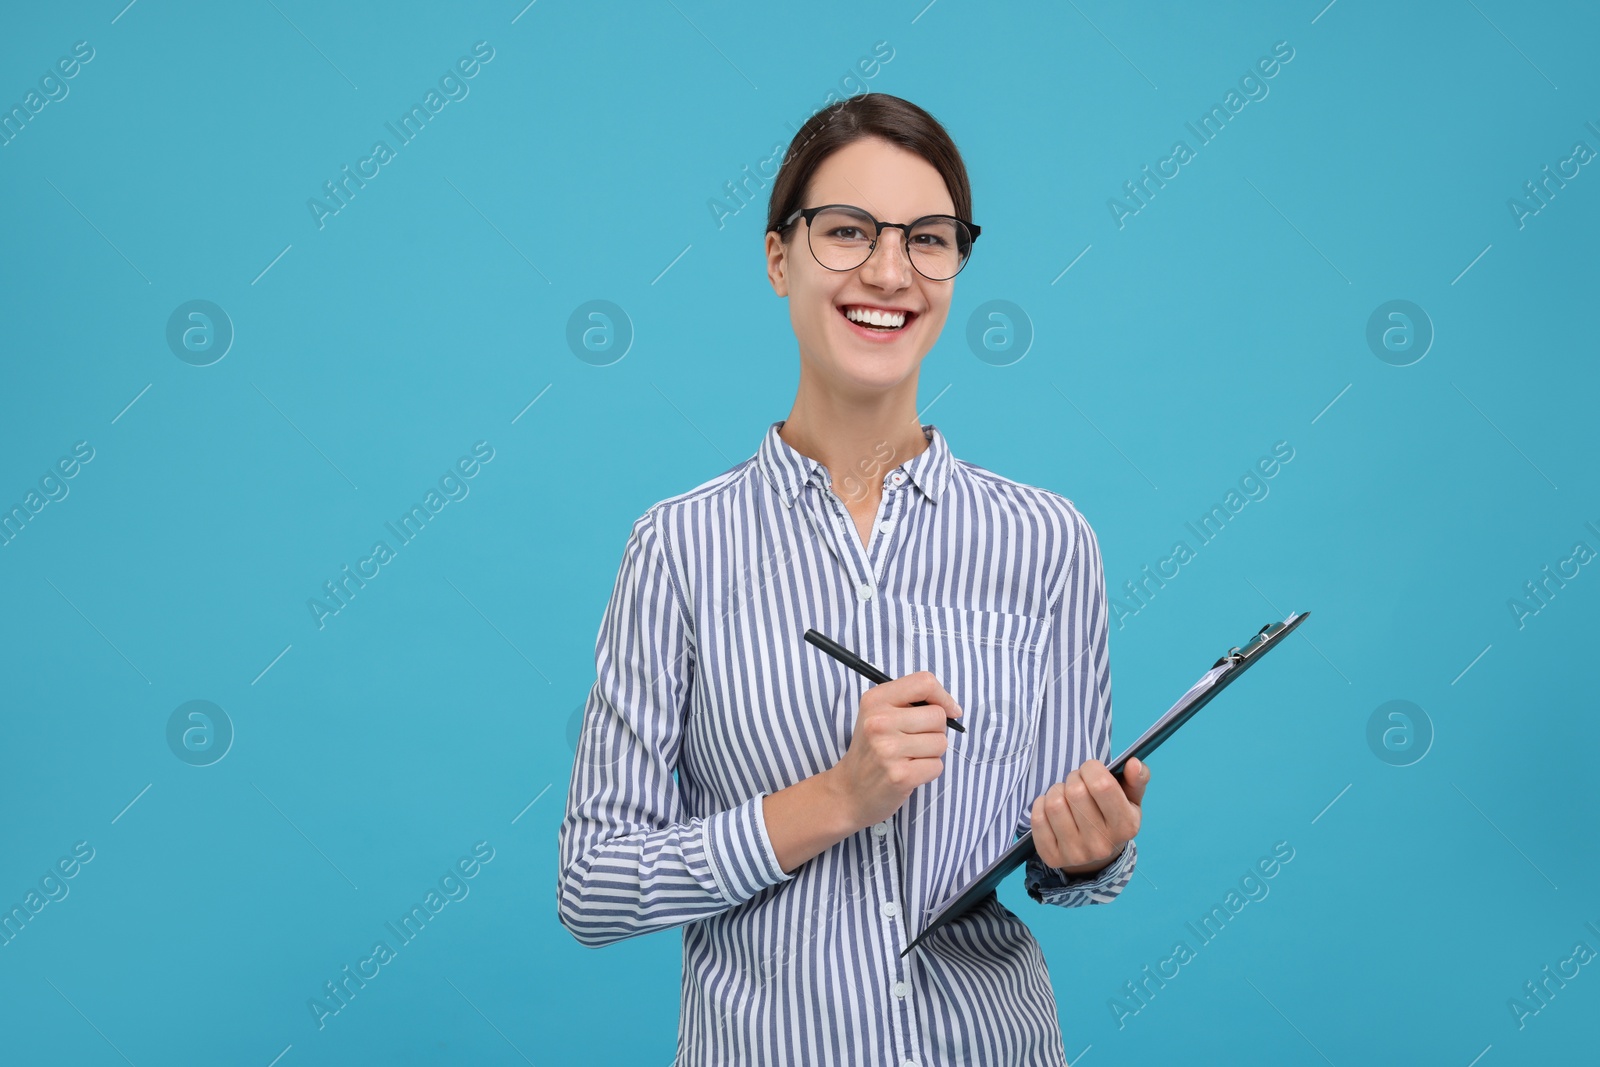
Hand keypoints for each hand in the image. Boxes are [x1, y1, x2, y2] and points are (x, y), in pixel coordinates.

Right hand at [827, 671, 962, 830]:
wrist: (850, 790)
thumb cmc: (872, 749)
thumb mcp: (879, 713)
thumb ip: (910, 701)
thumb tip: (952, 708)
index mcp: (875, 700)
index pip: (924, 682)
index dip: (942, 696)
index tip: (948, 710)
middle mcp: (879, 722)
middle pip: (938, 716)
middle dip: (935, 730)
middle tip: (914, 740)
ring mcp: (888, 750)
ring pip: (941, 742)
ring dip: (932, 752)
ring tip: (910, 757)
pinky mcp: (900, 776)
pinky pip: (937, 766)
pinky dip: (929, 770)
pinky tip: (909, 771)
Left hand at [1030, 757, 1150, 874]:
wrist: (1097, 855)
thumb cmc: (1113, 816)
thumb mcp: (1131, 799)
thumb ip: (1136, 779)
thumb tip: (1133, 763)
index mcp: (1125, 827)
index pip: (1102, 785)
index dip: (1091, 768)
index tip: (1091, 768)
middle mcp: (1101, 844)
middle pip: (1076, 791)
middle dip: (1073, 778)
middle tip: (1077, 782)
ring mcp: (1076, 853)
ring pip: (1054, 804)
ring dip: (1056, 790)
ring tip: (1065, 794)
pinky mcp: (1053, 857)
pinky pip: (1038, 819)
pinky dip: (1041, 805)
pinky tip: (1052, 807)